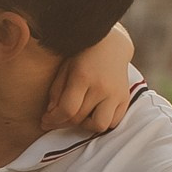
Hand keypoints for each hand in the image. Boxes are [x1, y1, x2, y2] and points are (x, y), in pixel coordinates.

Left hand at [42, 20, 134, 137]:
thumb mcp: (65, 68)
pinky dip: (102, 122)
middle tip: (57, 119)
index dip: (53, 120)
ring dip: (86, 125)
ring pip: (100, 125)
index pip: (67, 109)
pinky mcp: (125, 99)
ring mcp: (116, 94)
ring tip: (79, 116)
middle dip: (64, 123)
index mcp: (83, 77)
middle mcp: (102, 87)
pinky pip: (113, 122)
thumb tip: (52, 114)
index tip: (45, 121)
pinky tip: (93, 114)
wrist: (111, 46)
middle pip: (80, 118)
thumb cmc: (84, 56)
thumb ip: (57, 92)